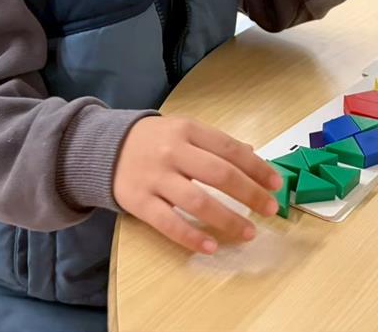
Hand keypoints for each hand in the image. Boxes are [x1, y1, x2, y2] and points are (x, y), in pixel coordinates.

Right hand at [113, 116, 280, 253]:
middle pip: (219, 174)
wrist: (102, 148)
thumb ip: (216, 143)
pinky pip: (168, 223)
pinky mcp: (139, 201)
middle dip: (249, 193)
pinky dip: (191, 237)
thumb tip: (253, 156)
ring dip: (227, 219)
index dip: (256, 168)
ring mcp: (155, 177)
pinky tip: (211, 247)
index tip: (276, 184)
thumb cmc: (153, 141)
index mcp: (187, 130)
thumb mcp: (183, 130)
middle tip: (269, 209)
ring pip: (197, 201)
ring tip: (248, 233)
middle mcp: (172, 152)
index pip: (229, 149)